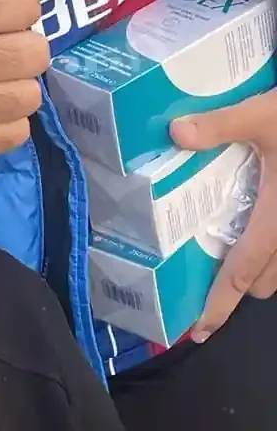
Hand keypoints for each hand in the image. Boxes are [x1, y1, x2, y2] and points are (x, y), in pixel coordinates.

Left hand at [171, 86, 276, 341]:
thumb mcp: (264, 114)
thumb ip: (221, 124)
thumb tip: (175, 133)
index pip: (243, 271)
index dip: (219, 302)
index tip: (198, 329)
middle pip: (261, 277)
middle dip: (233, 281)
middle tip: (196, 266)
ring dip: (255, 263)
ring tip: (221, 243)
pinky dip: (269, 244)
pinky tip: (251, 216)